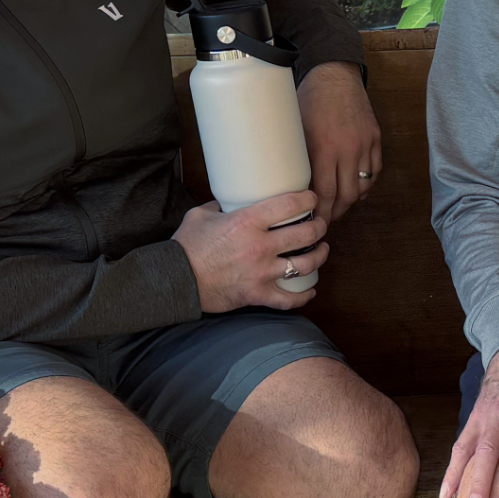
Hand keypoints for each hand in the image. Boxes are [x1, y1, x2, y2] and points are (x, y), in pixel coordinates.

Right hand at [173, 190, 327, 312]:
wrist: (176, 280)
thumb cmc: (186, 246)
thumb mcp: (201, 215)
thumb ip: (220, 206)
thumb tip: (231, 200)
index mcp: (247, 222)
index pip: (289, 205)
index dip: (307, 199)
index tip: (311, 199)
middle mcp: (260, 246)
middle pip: (306, 234)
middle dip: (319, 226)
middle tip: (320, 223)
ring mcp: (262, 272)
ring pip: (306, 264)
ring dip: (319, 256)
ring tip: (322, 250)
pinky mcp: (258, 294)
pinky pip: (289, 299)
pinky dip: (304, 296)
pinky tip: (311, 290)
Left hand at [298, 62, 381, 224]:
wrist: (334, 75)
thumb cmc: (310, 100)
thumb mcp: (297, 129)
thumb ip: (300, 157)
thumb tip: (296, 185)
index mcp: (324, 147)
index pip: (325, 192)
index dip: (322, 213)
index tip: (316, 222)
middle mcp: (348, 148)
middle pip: (347, 194)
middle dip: (336, 211)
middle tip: (326, 218)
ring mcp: (365, 144)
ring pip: (363, 185)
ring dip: (351, 199)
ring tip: (340, 204)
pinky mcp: (376, 138)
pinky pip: (375, 170)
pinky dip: (367, 183)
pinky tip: (357, 188)